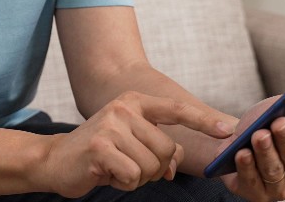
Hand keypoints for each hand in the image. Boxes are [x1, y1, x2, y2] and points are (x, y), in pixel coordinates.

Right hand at [34, 91, 235, 197]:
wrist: (56, 160)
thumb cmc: (100, 154)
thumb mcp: (131, 143)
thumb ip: (157, 146)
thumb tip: (175, 165)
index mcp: (134, 102)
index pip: (176, 109)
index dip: (203, 121)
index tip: (228, 131)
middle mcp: (124, 108)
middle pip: (167, 149)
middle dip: (155, 168)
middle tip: (130, 167)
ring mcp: (111, 125)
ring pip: (152, 165)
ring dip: (138, 178)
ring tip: (116, 169)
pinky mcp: (101, 146)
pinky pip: (133, 175)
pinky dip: (124, 183)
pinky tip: (107, 174)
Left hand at [218, 98, 284, 201]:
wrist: (237, 146)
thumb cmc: (266, 128)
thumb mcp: (284, 114)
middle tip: (280, 122)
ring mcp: (280, 189)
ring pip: (274, 170)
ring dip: (266, 152)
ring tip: (259, 134)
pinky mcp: (257, 196)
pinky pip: (252, 181)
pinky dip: (247, 167)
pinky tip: (242, 153)